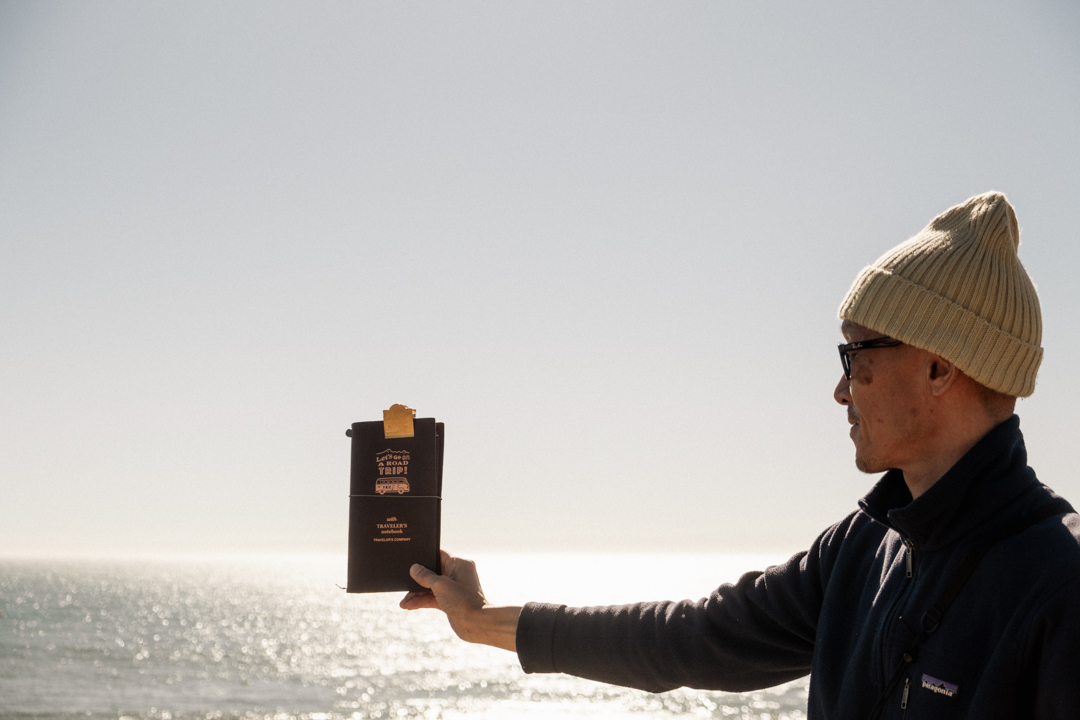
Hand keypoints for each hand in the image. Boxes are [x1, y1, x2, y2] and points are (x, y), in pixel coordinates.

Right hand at [400, 550, 520, 651]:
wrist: (476, 624)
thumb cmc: (463, 601)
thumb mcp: (441, 586)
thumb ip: (425, 576)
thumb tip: (414, 568)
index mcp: (459, 564)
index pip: (439, 555)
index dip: (425, 557)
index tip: (411, 558)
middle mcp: (457, 575)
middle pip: (432, 573)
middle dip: (417, 580)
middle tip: (402, 581)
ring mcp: (453, 589)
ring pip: (430, 587)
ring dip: (416, 594)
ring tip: (403, 602)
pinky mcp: (449, 602)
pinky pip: (432, 598)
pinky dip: (421, 601)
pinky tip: (409, 605)